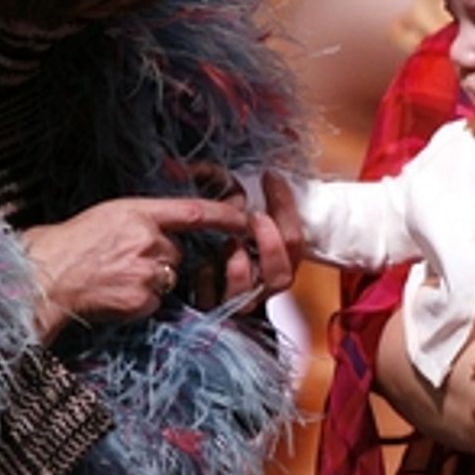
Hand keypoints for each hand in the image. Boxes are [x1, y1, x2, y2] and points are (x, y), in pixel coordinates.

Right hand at [22, 195, 252, 341]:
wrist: (43, 278)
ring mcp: (148, 271)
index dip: (224, 215)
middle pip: (177, 251)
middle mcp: (148, 239)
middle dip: (161, 258)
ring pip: (168, 276)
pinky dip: (140, 300)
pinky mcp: (144, 298)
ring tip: (114, 277)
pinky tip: (114, 294)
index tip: (244, 217)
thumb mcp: (105, 216)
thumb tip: (161, 233)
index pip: (193, 211)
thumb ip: (139, 222)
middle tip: (124, 261)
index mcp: (136, 212)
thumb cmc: (66, 245)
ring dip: (151, 279)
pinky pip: (155, 300)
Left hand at [189, 171, 304, 311]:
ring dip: (241, 266)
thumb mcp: (220, 208)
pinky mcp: (212, 310)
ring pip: (251, 294)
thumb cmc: (208, 234)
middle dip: (271, 244)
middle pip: (282, 275)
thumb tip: (196, 165)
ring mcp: (238, 301)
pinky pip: (215, 303)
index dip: (285, 207)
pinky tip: (202, 266)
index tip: (270, 177)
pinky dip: (208, 283)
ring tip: (229, 243)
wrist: (180, 277)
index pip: (294, 239)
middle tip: (255, 217)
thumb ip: (219, 186)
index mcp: (276, 259)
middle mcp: (261, 284)